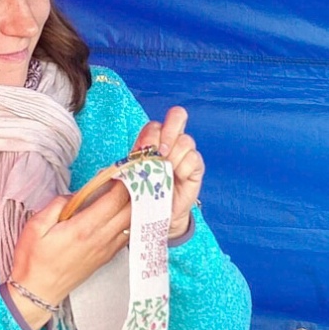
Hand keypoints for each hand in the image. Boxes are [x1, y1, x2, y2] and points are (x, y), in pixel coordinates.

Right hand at [7, 184, 131, 329]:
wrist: (38, 292)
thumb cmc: (34, 259)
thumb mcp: (36, 226)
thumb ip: (57, 205)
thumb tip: (74, 196)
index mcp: (83, 228)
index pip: (114, 200)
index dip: (122, 183)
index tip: (121, 171)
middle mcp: (100, 239)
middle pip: (129, 211)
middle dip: (133, 192)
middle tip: (129, 179)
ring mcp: (105, 250)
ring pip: (131, 224)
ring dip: (134, 208)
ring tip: (130, 194)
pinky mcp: (105, 258)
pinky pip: (125, 237)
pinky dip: (129, 223)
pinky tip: (124, 215)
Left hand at [133, 106, 203, 238]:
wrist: (156, 213)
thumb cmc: (142, 192)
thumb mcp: (131, 175)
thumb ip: (133, 160)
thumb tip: (133, 154)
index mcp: (154, 139)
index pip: (156, 124)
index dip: (151, 135)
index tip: (144, 152)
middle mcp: (172, 141)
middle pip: (177, 115)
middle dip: (168, 133)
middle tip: (161, 153)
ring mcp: (186, 153)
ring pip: (186, 140)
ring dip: (174, 157)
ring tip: (166, 172)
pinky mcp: (196, 167)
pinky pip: (194, 158)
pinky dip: (183, 168)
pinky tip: (177, 178)